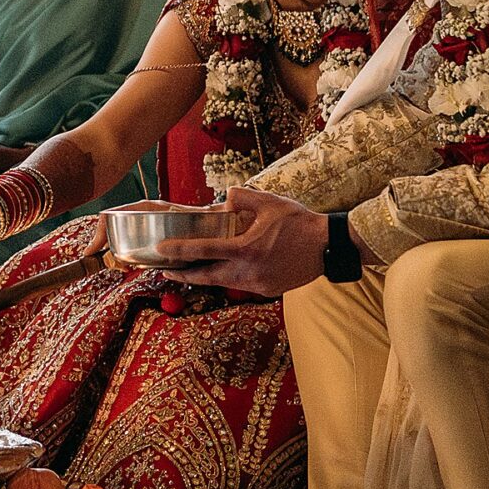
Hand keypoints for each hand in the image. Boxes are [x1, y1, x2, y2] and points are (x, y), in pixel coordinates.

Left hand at [157, 183, 334, 298]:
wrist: (328, 247)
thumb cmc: (299, 222)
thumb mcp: (269, 202)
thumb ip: (242, 197)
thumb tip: (225, 198)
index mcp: (246, 249)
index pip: (204, 251)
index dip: (179, 251)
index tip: (161, 250)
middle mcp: (248, 271)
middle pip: (207, 277)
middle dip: (184, 274)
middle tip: (166, 269)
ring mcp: (258, 285)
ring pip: (223, 283)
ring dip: (206, 276)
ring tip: (190, 269)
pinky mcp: (267, 291)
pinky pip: (241, 285)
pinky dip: (230, 277)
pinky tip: (224, 269)